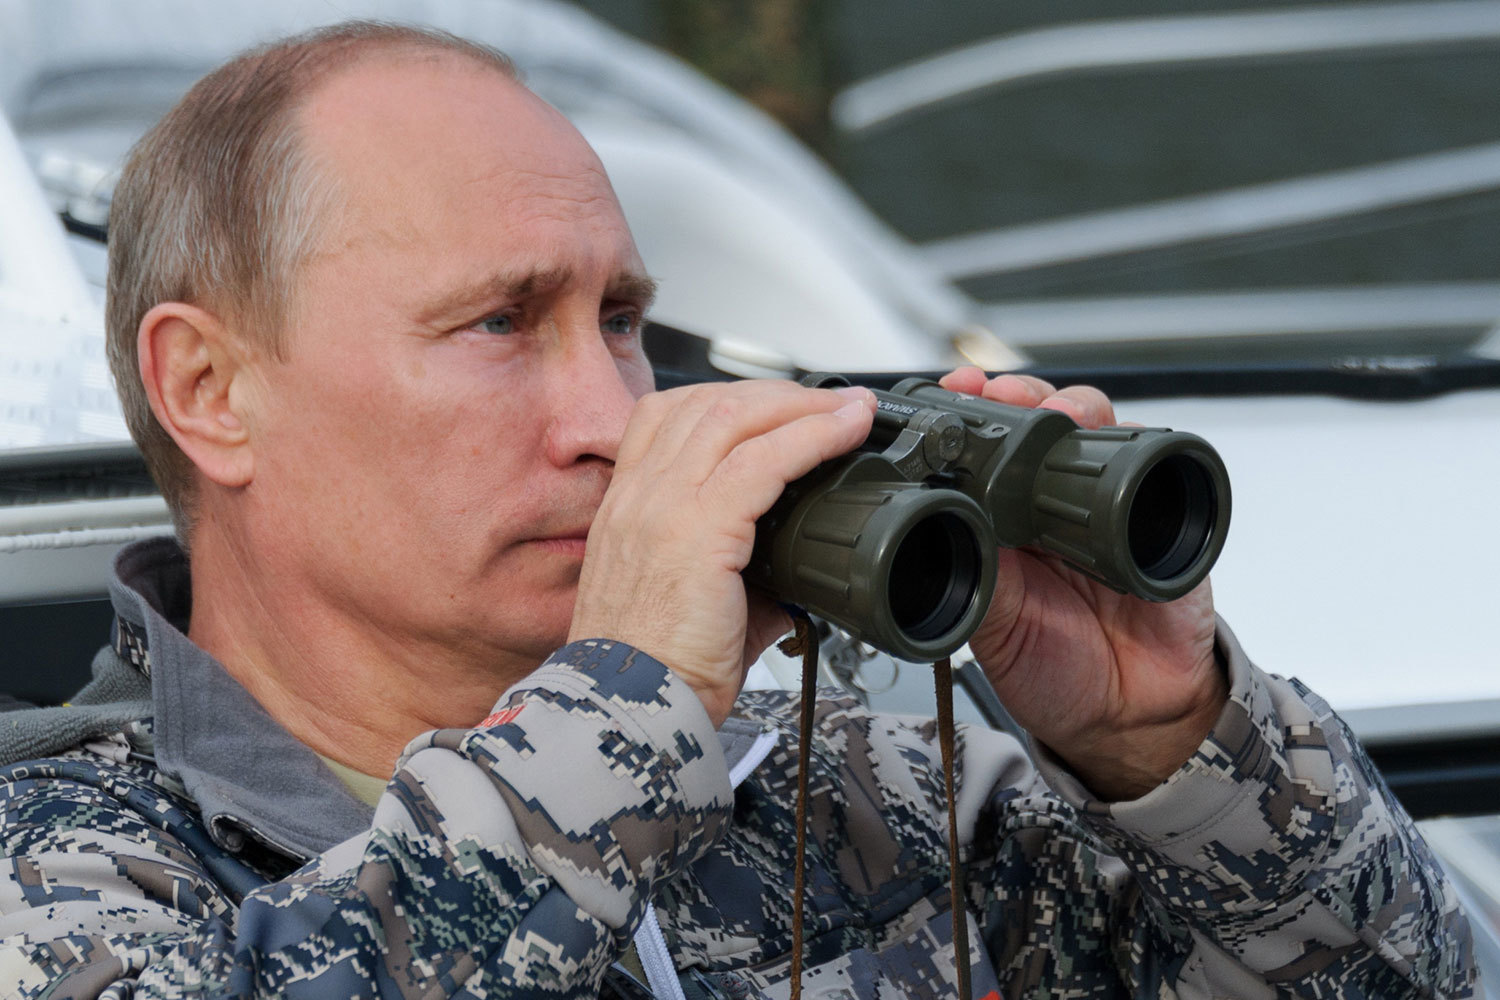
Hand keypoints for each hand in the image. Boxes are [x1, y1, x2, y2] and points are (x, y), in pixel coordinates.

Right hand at [569, 379, 875, 726]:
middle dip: (777, 394)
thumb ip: (741, 579)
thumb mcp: (692, 604)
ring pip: (735, 417)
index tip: (780, 407)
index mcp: (626, 506)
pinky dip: (812, 436)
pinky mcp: (695, 528)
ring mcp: (661, 505)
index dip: (732, 401)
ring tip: (848, 411)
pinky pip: (763, 460)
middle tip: (829, 403)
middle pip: (708, 404)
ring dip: (801, 405)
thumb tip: (795, 579)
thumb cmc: (656, 669)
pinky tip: (845, 433)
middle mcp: (637, 495)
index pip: (668, 416)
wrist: (627, 711)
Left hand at [940, 367, 1225, 799]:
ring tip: (1055, 408)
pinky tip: (1118, 433)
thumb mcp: (999, 633)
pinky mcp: (1159, 519)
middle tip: (996, 391)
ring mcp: (1106, 507)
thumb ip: (985, 582)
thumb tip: (957, 531)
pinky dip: (1140, 442)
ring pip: (1093, 430)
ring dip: (1073, 406)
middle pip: (1036, 425)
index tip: (947, 398)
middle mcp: (1050, 507)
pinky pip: (1157, 467)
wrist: (1131, 719)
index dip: (966, 423)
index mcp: (1001, 528)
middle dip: (1018, 395)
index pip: (980, 457)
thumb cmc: (1055, 675)